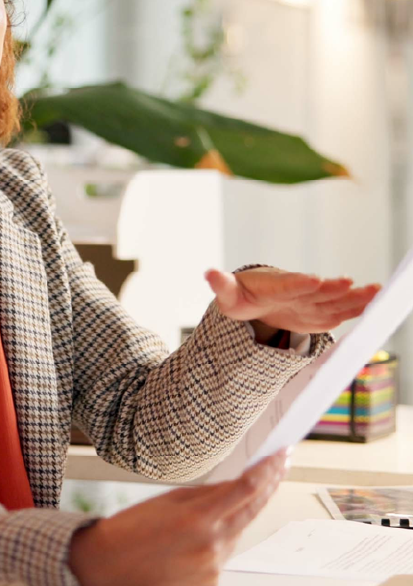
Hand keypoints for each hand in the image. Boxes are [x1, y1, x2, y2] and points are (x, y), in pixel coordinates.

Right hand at [67, 450, 288, 585]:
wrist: (106, 566)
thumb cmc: (128, 529)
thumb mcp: (165, 499)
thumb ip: (205, 494)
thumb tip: (237, 485)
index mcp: (197, 519)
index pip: (246, 489)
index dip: (268, 470)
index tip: (280, 455)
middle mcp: (212, 546)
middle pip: (252, 511)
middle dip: (268, 487)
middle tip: (279, 466)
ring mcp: (214, 568)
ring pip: (236, 534)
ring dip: (233, 518)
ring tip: (205, 511)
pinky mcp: (211, 583)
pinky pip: (222, 555)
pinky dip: (215, 543)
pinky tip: (188, 541)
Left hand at [206, 267, 379, 335]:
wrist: (255, 299)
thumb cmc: (240, 295)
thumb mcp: (227, 293)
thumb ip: (221, 285)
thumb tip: (209, 273)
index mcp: (272, 285)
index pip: (286, 283)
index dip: (299, 282)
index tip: (313, 279)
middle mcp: (295, 290)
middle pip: (314, 290)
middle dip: (332, 287)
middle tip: (350, 282)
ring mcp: (308, 301)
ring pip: (331, 299)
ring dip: (352, 296)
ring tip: (375, 290)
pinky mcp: (316, 312)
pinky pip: (336, 311)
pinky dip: (353, 308)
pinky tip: (372, 306)